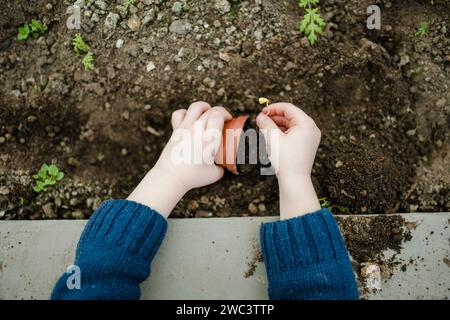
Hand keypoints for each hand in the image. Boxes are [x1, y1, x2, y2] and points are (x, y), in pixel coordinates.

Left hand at [128, 101, 230, 217]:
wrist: (171, 177)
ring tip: (208, 112)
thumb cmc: (192, 177)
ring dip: (205, 107)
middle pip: (210, 110)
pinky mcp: (176, 131)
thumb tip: (224, 164)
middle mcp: (197, 131)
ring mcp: (185, 129)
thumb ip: (221, 167)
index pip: (218, 116)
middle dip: (220, 111)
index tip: (229, 120)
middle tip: (224, 119)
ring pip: (195, 107)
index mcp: (209, 140)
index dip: (225, 115)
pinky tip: (190, 118)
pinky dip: (186, 112)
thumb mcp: (215, 174)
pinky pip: (180, 113)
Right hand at [256, 102, 320, 218]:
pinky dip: (283, 133)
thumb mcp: (273, 138)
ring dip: (277, 125)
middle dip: (274, 118)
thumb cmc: (285, 159)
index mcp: (306, 123)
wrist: (295, 180)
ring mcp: (310, 137)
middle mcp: (311, 128)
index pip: (288, 108)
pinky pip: (294, 133)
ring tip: (265, 131)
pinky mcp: (307, 145)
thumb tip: (260, 116)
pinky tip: (272, 138)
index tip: (261, 112)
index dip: (273, 108)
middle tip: (261, 121)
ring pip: (291, 125)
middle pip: (290, 116)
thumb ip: (265, 124)